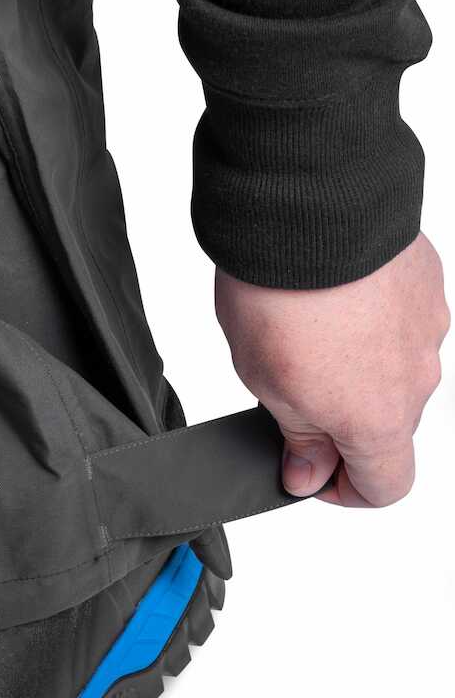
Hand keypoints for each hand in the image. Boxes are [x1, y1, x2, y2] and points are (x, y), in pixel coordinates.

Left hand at [216, 233, 449, 506]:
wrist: (307, 205)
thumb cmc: (281, 298)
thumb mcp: (269, 387)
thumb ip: (299, 439)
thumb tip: (308, 476)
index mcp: (379, 420)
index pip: (386, 486)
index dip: (347, 491)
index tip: (311, 473)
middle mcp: (417, 378)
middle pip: (390, 427)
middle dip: (343, 425)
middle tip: (291, 399)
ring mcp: (427, 326)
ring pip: (395, 371)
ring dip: (357, 371)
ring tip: (303, 338)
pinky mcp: (426, 283)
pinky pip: (401, 322)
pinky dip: (370, 326)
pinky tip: (330, 304)